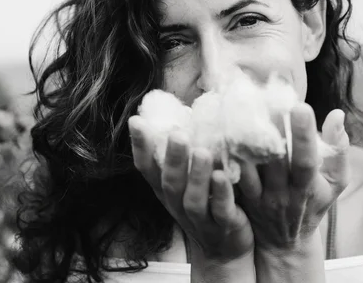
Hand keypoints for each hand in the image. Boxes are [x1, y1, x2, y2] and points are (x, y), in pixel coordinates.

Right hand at [128, 115, 253, 261]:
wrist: (226, 250)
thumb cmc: (207, 204)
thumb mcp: (188, 180)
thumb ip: (184, 154)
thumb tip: (182, 111)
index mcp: (167, 190)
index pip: (147, 168)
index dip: (140, 147)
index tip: (136, 121)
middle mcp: (178, 204)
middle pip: (170, 182)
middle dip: (172, 158)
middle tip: (177, 133)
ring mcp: (200, 218)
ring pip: (193, 198)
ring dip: (196, 175)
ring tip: (201, 152)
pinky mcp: (223, 226)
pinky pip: (220, 210)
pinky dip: (220, 194)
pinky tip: (223, 177)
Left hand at [236, 103, 349, 251]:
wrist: (285, 243)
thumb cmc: (314, 203)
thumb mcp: (336, 181)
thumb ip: (339, 148)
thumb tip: (337, 114)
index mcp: (308, 187)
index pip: (305, 161)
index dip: (303, 136)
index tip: (300, 106)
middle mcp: (282, 193)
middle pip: (273, 160)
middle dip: (268, 128)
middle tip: (263, 97)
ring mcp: (259, 197)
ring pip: (247, 167)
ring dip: (241, 139)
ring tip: (238, 108)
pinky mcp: (240, 198)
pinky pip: (231, 175)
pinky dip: (225, 154)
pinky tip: (221, 129)